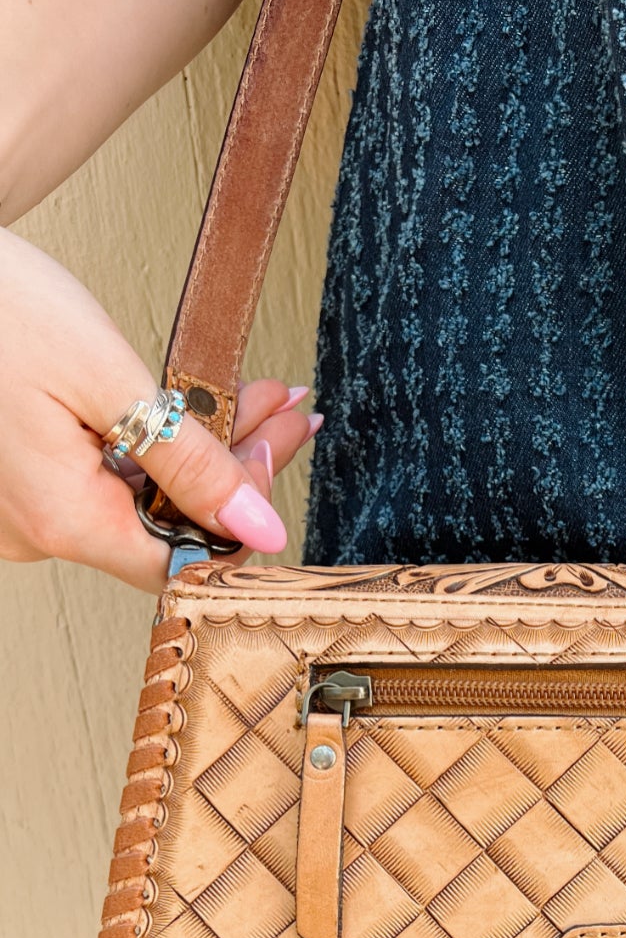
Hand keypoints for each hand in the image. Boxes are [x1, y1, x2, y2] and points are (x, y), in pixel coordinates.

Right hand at [0, 225, 319, 591]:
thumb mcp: (104, 375)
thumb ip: (188, 461)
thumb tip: (261, 528)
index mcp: (60, 519)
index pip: (186, 562)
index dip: (246, 516)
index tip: (282, 446)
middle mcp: (36, 531)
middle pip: (169, 523)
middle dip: (235, 463)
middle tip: (286, 407)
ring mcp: (20, 510)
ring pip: (142, 496)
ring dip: (201, 447)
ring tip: (257, 394)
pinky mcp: (17, 481)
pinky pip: (103, 476)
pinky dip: (153, 441)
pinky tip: (195, 401)